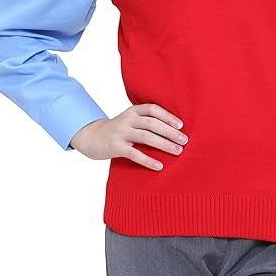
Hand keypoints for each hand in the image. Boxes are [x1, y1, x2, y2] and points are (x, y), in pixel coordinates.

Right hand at [69, 102, 187, 166]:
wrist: (91, 137)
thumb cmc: (117, 130)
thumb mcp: (130, 120)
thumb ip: (146, 122)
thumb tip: (174, 130)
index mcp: (133, 111)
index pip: (153, 109)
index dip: (168, 116)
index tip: (181, 125)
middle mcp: (127, 120)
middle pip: (152, 123)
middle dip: (170, 132)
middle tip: (184, 140)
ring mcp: (121, 133)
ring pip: (146, 137)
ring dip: (164, 144)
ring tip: (178, 151)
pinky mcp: (115, 147)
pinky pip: (134, 154)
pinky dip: (148, 160)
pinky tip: (159, 166)